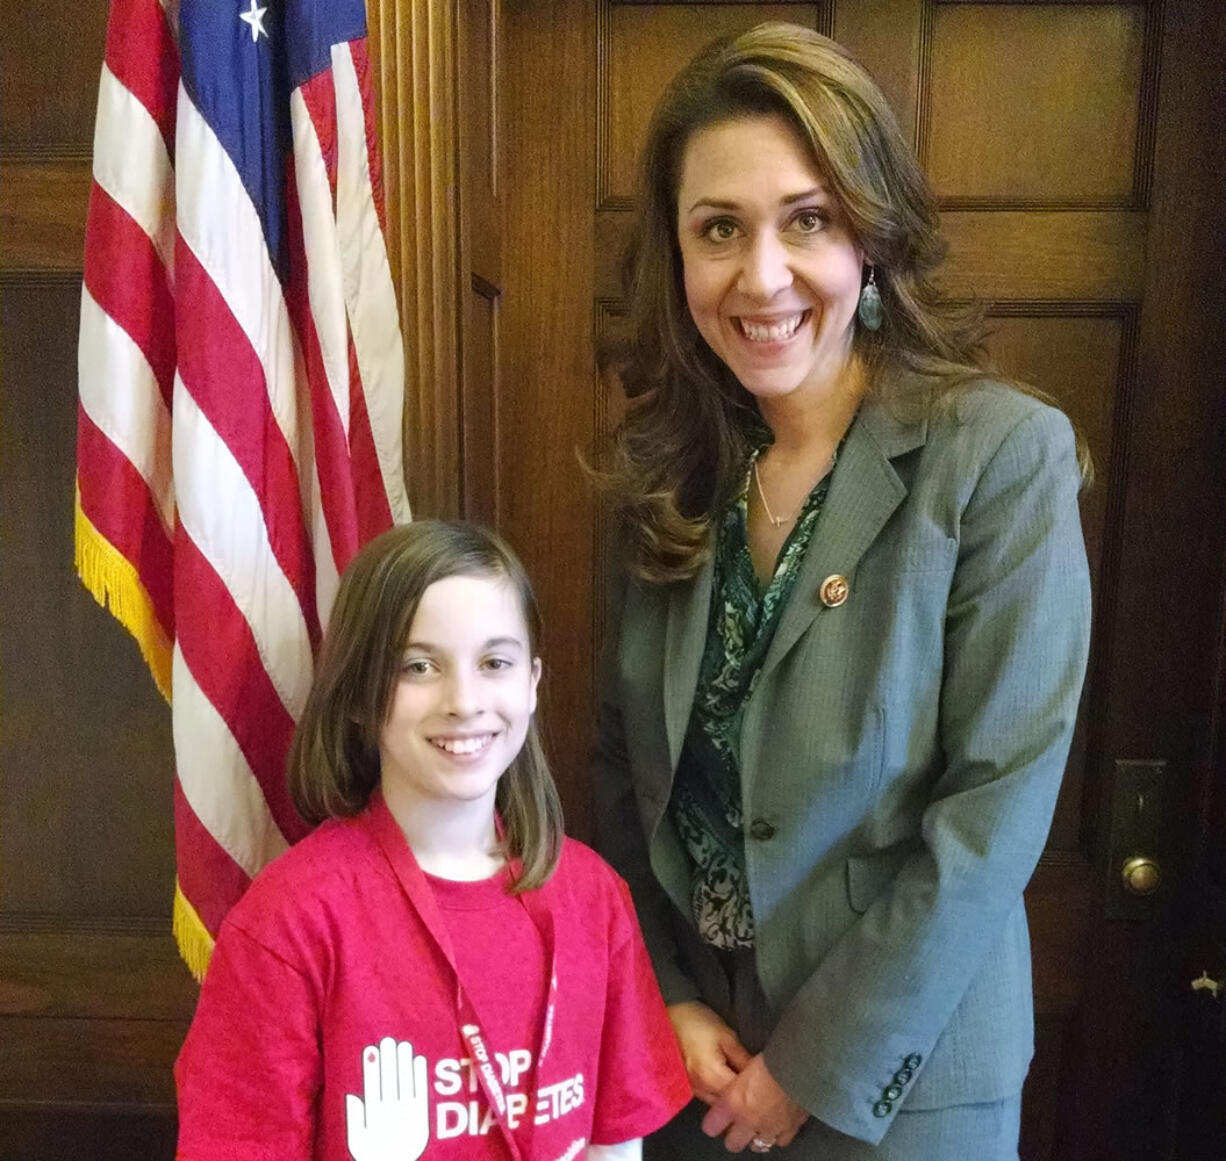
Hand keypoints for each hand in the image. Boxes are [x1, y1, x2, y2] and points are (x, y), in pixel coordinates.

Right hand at [345, 1037, 429, 1160]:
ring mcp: (407, 1116)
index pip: (372, 1087)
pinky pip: (421, 1094)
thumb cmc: (373, 1156)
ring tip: (403, 1045)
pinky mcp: (422, 1120)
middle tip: (388, 1040)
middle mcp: (391, 1115)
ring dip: (404, 1064)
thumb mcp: (358, 1142)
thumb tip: (351, 1095)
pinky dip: (420, 1077)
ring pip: (405, 1085)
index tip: (370, 1049)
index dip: (371, 1069)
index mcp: (374, 1119)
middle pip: (389, 1082)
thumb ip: (354, 1120)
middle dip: (388, 1061)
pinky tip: (419, 1060)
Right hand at [666, 1001, 751, 1104]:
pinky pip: (706, 1096)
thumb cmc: (698, 1022)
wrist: (670, 1015)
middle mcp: (700, 1088)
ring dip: (728, 1095)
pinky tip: (723, 1081)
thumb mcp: (726, 1036)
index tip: (762, 1079)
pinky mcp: (687, 1085)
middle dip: (740, 1094)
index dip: (753, 1088)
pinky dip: (716, 1092)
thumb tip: (759, 1073)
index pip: (739, 1093)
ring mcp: (691, 1088)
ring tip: (738, 1080)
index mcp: (712, 1076)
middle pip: (728, 1102)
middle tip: (752, 1081)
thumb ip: (742, 1058)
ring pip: (716, 1101)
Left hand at [700, 1054, 807, 1151]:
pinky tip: (778, 1126)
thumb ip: (736, 1083)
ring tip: (757, 1128)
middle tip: (736, 1128)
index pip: (712, 1126)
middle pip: (733, 1143)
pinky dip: (778, 1135)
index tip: (715, 1120)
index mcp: (733, 1103)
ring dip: (756, 1138)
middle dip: (733, 1137)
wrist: (797, 1068)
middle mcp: (748, 1120)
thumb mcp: (744, 1066)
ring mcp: (769, 1128)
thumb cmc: (770, 1059)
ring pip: (756, 1146)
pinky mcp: (788, 1129)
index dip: (713, 1122)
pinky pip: (779, 1141)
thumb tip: (732, 1087)